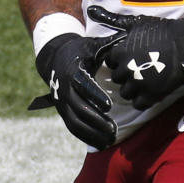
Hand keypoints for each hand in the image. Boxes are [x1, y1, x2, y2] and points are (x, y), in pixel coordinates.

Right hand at [31, 33, 117, 149]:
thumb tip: (128, 39)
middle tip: (114, 129)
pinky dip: (86, 137)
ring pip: (75, 122)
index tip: (109, 105)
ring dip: (92, 132)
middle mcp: (64, 88)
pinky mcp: (63, 111)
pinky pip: (73, 128)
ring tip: (110, 139)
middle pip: (78, 108)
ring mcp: (62, 102)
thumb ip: (109, 46)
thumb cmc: (81, 50)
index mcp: (73, 70)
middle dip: (96, 120)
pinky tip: (102, 144)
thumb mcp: (92, 45)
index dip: (95, 95)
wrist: (55, 58)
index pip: (83, 85)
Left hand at [88, 7, 183, 109]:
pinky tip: (149, 90)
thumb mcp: (136, 22)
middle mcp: (127, 69)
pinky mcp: (152, 95)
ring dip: (132, 88)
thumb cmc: (162, 32)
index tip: (130, 57)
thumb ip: (111, 19)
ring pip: (125, 93)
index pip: (109, 61)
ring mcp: (139, 84)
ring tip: (143, 81)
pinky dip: (142, 99)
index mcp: (121, 52)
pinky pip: (138, 104)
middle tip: (138, 69)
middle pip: (117, 78)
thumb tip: (90, 10)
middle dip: (125, 74)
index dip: (119, 59)